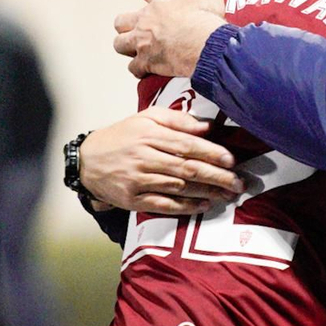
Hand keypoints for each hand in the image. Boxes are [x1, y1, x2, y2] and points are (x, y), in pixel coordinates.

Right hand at [80, 107, 244, 215]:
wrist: (87, 161)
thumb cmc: (122, 137)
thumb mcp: (146, 118)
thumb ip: (177, 120)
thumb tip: (207, 127)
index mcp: (149, 133)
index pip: (186, 144)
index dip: (211, 153)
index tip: (232, 160)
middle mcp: (144, 156)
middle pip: (187, 168)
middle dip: (217, 176)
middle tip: (238, 183)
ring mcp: (137, 180)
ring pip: (179, 187)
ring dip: (206, 192)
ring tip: (227, 194)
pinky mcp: (132, 199)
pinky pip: (163, 204)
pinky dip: (185, 206)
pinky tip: (204, 206)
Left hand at [113, 0, 225, 78]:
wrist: (205, 44)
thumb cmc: (207, 16)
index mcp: (160, 0)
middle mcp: (146, 20)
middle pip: (121, 20)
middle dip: (127, 24)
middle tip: (140, 29)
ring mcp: (143, 42)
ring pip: (119, 44)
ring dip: (127, 47)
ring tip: (138, 50)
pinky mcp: (146, 62)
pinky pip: (134, 68)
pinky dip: (140, 69)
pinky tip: (147, 70)